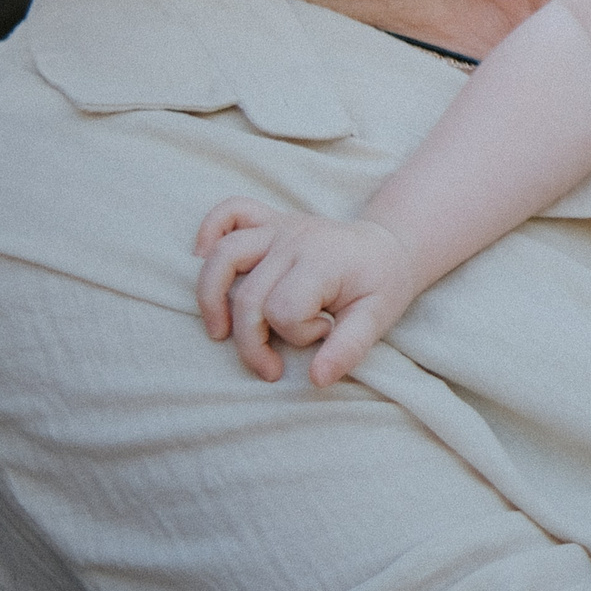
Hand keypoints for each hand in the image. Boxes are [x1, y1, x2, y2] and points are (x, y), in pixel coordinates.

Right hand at [193, 197, 421, 384]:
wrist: (388, 249)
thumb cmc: (380, 286)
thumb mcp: (377, 319)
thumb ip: (348, 349)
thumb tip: (317, 379)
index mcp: (323, 260)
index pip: (284, 309)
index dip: (298, 335)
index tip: (322, 333)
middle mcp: (296, 239)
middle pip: (249, 296)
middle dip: (254, 343)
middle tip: (272, 367)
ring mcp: (280, 226)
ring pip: (224, 256)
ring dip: (211, 299)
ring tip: (220, 333)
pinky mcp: (270, 221)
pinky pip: (229, 211)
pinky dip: (210, 230)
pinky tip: (202, 258)